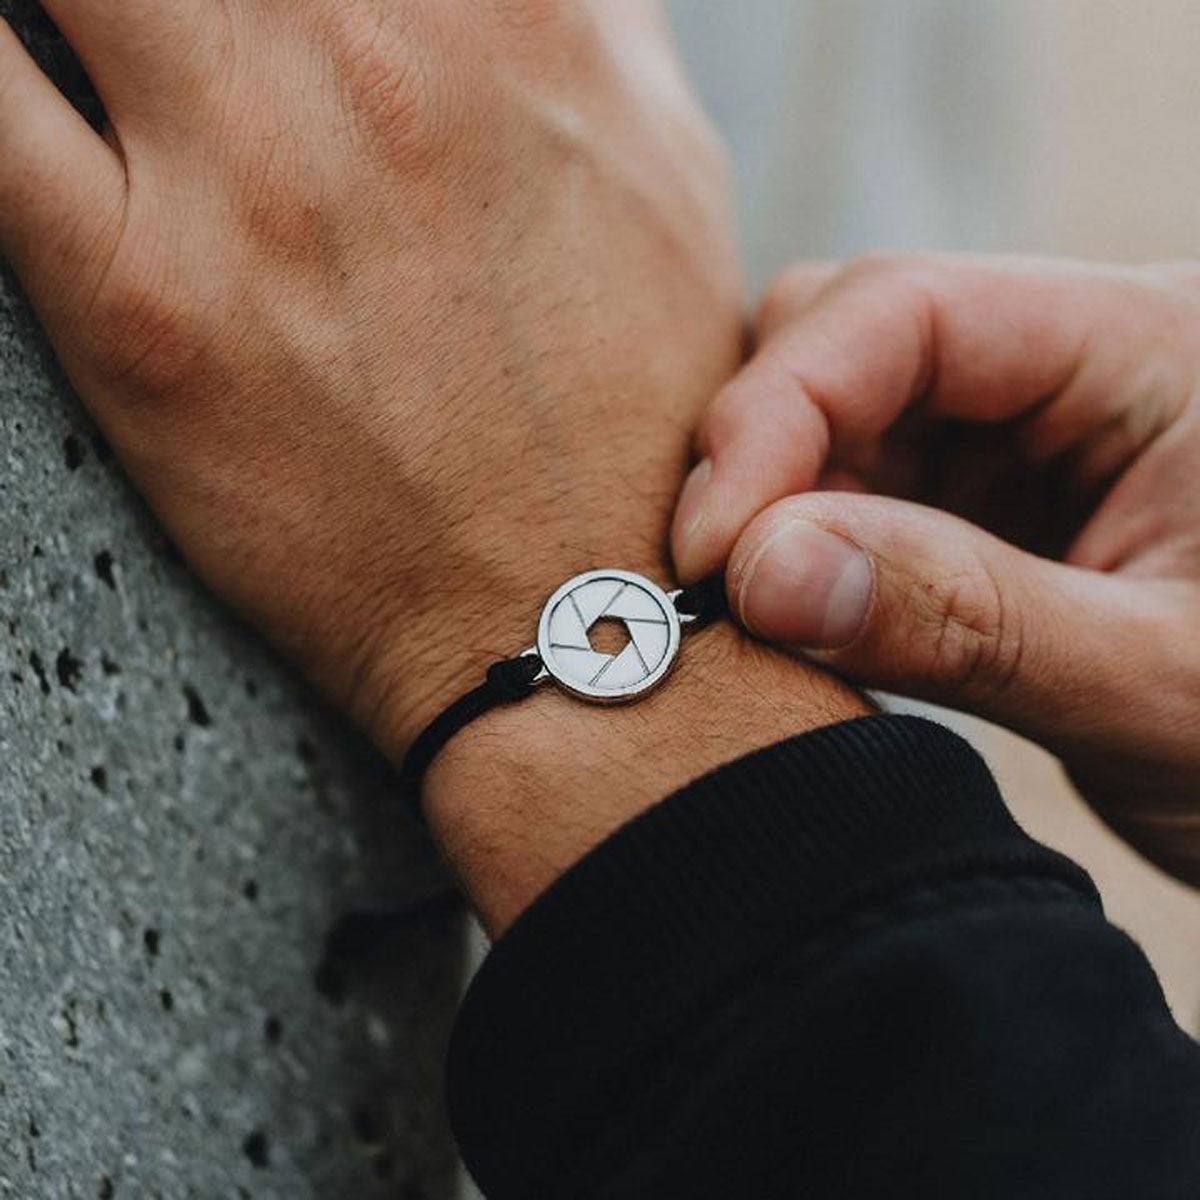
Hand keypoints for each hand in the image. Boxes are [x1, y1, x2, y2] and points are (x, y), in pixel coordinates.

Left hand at [0, 0, 741, 761]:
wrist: (562, 603)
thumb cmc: (624, 410)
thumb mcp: (664, 175)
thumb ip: (585, 22)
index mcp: (516, 14)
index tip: (267, 1)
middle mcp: (374, 65)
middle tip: (193, 35)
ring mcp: (244, 179)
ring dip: (76, 5)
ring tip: (105, 46)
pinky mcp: (136, 307)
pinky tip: (22, 71)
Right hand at [671, 255, 1199, 884]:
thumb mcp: (1163, 682)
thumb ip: (965, 618)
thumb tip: (757, 571)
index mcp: (1144, 345)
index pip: (907, 312)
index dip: (780, 410)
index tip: (711, 546)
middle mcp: (1069, 371)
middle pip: (850, 340)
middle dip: (762, 450)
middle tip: (715, 585)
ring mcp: (1020, 444)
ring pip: (835, 425)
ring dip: (771, 510)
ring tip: (746, 614)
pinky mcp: (983, 517)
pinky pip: (854, 504)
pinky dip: (799, 560)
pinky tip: (787, 623)